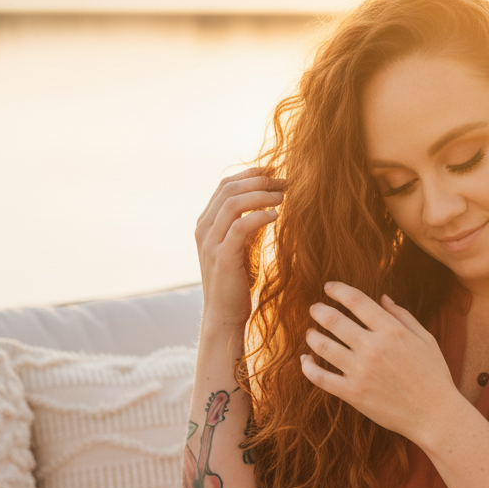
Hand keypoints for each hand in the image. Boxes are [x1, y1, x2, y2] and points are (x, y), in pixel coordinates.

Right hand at [195, 168, 285, 329]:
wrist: (224, 315)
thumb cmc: (236, 283)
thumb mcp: (241, 248)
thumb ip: (246, 226)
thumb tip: (267, 205)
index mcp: (207, 223)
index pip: (226, 185)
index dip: (250, 174)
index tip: (274, 171)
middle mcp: (204, 229)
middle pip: (229, 189)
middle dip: (258, 180)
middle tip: (284, 181)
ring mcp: (210, 242)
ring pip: (232, 203)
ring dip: (260, 195)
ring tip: (283, 195)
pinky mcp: (221, 257)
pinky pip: (240, 227)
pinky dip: (259, 216)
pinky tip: (276, 215)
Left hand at [301, 281, 462, 441]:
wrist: (435, 414)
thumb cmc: (433, 375)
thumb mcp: (426, 339)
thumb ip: (403, 316)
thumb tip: (382, 297)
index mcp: (392, 331)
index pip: (356, 300)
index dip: (337, 290)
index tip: (328, 287)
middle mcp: (373, 348)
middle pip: (333, 319)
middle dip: (318, 310)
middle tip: (314, 309)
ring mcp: (361, 371)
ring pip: (322, 346)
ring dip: (311, 336)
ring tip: (311, 333)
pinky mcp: (353, 394)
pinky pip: (320, 377)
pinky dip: (308, 367)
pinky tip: (306, 360)